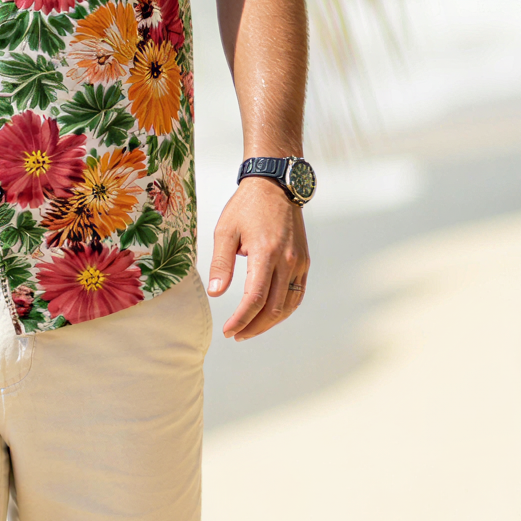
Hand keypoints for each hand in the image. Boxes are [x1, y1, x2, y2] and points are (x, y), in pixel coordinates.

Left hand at [208, 177, 308, 339]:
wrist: (276, 185)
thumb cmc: (247, 205)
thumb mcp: (225, 230)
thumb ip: (221, 264)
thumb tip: (216, 293)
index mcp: (266, 253)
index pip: (255, 299)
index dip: (241, 320)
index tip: (228, 331)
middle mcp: (288, 260)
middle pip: (273, 308)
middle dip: (253, 327)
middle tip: (235, 335)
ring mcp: (299, 262)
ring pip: (288, 305)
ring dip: (269, 322)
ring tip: (250, 329)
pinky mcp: (304, 261)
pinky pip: (297, 293)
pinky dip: (284, 309)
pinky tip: (270, 315)